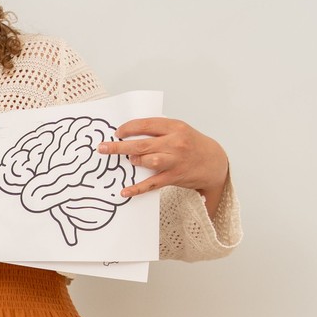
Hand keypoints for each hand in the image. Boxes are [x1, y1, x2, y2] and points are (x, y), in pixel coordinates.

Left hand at [99, 118, 229, 200]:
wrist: (214, 162)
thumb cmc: (192, 144)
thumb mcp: (179, 130)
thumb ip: (158, 130)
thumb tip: (131, 133)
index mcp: (175, 127)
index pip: (147, 124)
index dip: (129, 128)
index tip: (117, 132)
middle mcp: (175, 143)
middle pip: (143, 143)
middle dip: (120, 146)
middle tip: (102, 148)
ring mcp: (175, 160)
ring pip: (149, 161)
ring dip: (135, 161)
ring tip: (129, 161)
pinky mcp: (174, 177)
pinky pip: (152, 183)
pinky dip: (138, 188)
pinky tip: (125, 192)